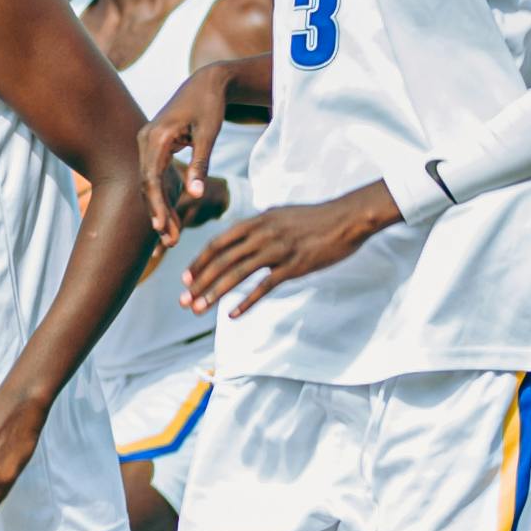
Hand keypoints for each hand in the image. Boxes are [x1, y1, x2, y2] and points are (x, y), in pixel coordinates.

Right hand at [141, 67, 235, 237]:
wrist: (206, 83)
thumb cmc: (210, 106)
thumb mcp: (209, 134)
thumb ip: (201, 164)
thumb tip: (194, 195)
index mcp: (157, 136)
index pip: (151, 178)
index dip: (156, 205)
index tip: (162, 228)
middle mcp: (145, 139)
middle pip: (146, 184)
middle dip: (157, 213)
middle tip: (170, 242)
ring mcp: (146, 142)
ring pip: (149, 182)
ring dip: (159, 208)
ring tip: (171, 236)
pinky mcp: (153, 146)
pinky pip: (154, 175)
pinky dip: (162, 195)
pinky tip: (171, 216)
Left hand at [179, 184, 400, 317]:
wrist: (346, 218)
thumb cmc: (315, 218)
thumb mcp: (280, 215)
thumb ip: (259, 227)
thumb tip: (241, 240)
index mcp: (257, 221)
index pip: (219, 243)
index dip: (200, 261)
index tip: (185, 278)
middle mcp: (262, 234)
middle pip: (222, 260)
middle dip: (199, 282)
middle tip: (184, 301)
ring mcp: (277, 250)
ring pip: (238, 274)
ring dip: (215, 293)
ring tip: (199, 309)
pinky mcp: (293, 266)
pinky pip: (264, 287)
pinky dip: (246, 302)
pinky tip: (233, 315)